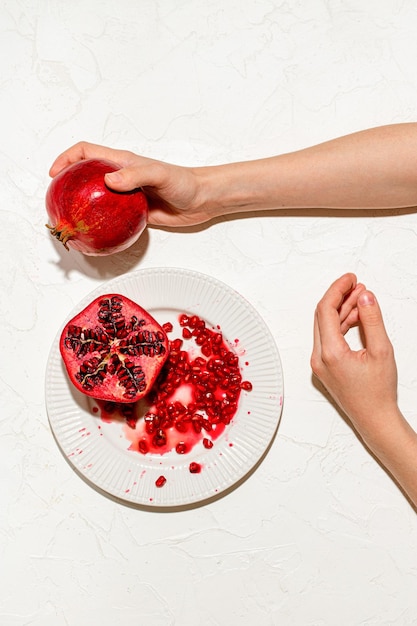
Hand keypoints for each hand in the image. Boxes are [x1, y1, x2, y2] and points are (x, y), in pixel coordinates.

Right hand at [49, 142, 211, 226]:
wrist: (200, 200)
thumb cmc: (183, 181)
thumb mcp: (159, 174)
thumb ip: (134, 175)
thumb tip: (109, 181)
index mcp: (121, 162)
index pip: (86, 152)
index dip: (67, 158)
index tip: (55, 174)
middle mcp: (120, 177)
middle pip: (86, 177)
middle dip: (68, 184)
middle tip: (57, 201)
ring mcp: (125, 196)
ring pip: (97, 200)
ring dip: (82, 208)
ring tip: (70, 221)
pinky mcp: (133, 213)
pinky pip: (111, 219)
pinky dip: (101, 225)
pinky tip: (95, 236)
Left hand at [311, 273, 399, 446]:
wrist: (374, 419)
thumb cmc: (378, 392)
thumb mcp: (382, 351)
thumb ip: (372, 320)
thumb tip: (365, 297)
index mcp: (330, 353)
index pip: (326, 310)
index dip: (338, 289)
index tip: (351, 279)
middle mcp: (319, 357)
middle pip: (323, 316)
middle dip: (339, 297)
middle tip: (358, 285)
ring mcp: (319, 362)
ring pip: (326, 326)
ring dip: (341, 310)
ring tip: (362, 298)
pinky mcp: (324, 366)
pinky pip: (328, 337)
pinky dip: (341, 324)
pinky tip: (357, 316)